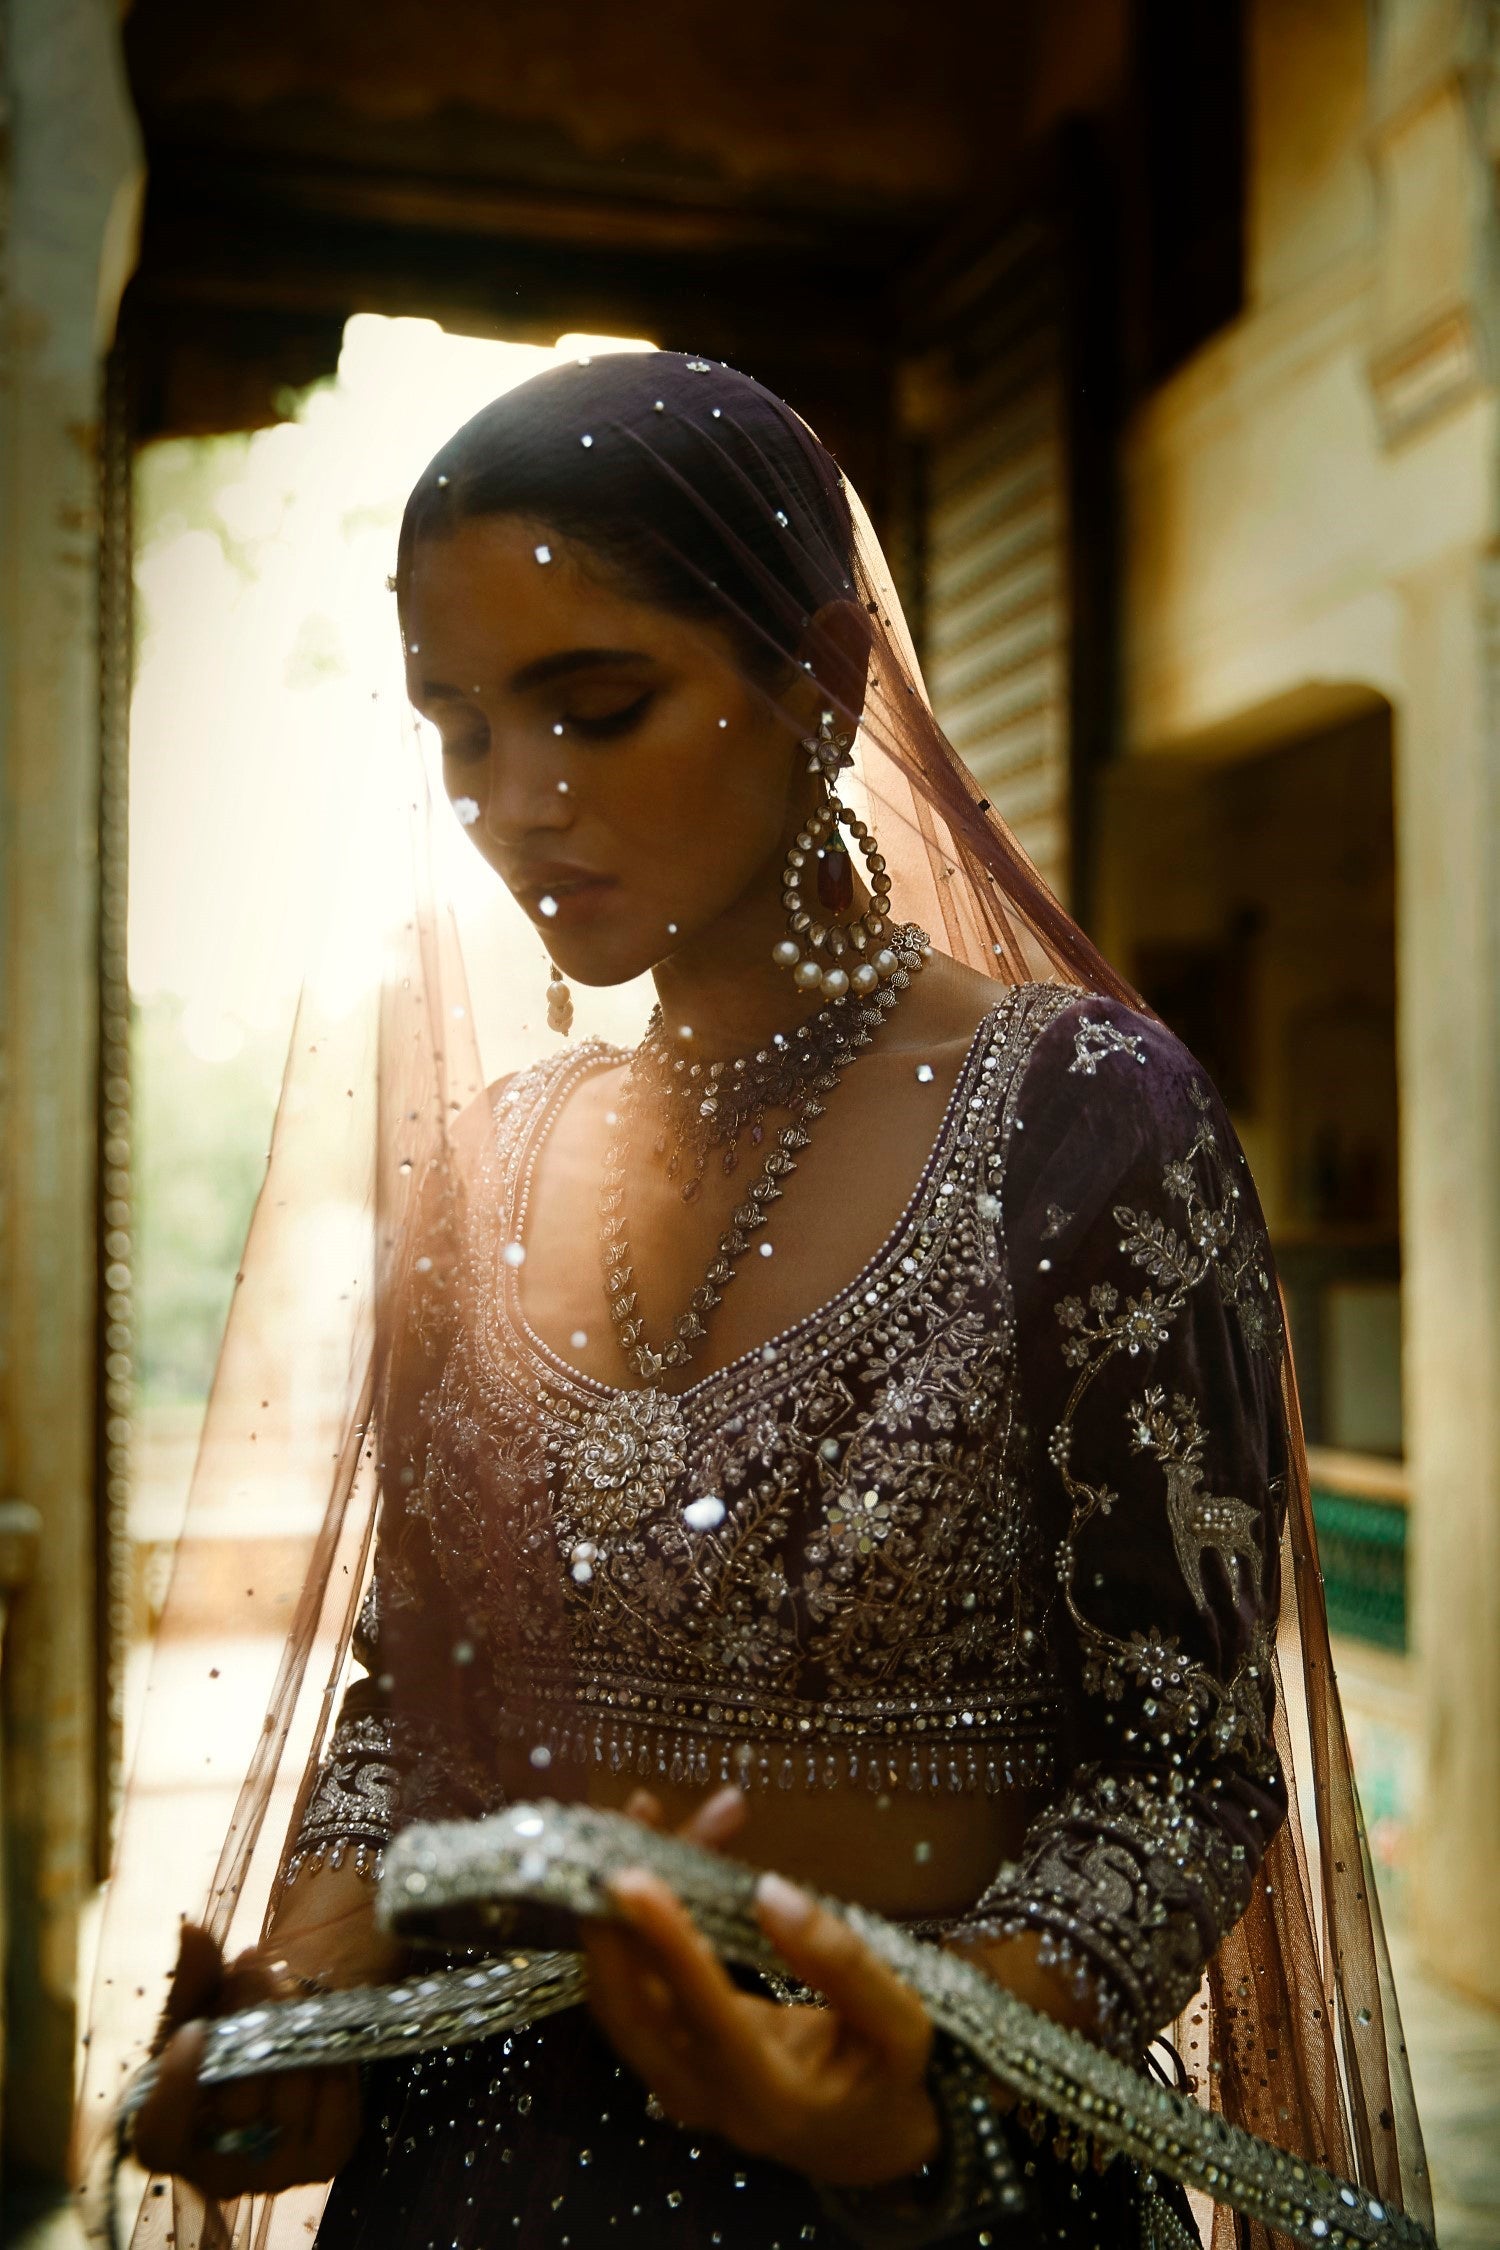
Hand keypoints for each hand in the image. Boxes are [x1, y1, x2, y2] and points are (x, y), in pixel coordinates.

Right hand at [130, 1923, 362, 2196]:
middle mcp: (219, 2174)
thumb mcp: (197, 2010)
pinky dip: (332, 2058)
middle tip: (255, 1969)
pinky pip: (337, 2103)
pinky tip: (320, 2030)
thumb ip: (192, 1978)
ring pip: (292, 2095)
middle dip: (250, 2018)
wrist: (275, 2056)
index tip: (193, 2031)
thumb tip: (192, 1931)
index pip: (159, 2137)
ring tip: (287, 1985)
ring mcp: (275, 2173)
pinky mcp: (325, 2158)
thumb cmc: (220, 2039)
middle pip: (239, 2100)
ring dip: (295, 2026)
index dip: (175, 2089)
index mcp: (168, 2142)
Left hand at [583, 1788, 939, 2189]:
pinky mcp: (663, 2064)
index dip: (666, 1943)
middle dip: (616, 1910)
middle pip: (630, 2007)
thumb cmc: (889, 2077)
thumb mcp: (901, 2024)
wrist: (864, 2144)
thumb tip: (772, 1892)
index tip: (634, 1875)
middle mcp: (706, 2098)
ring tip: (646, 1814)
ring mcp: (674, 2086)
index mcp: (772, 2094)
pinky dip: (630, 1921)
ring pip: (620, 1991)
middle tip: (631, 1820)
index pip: (704, 2013)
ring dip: (622, 1902)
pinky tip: (658, 1854)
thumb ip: (845, 1963)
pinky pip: (630, 1989)